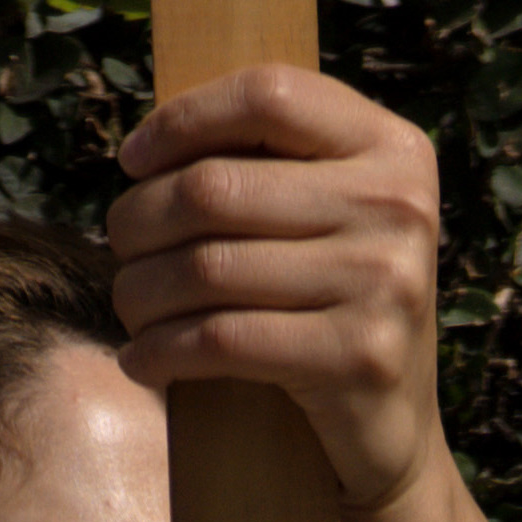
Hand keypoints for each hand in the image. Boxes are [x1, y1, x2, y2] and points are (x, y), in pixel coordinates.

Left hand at [107, 65, 450, 521]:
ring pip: (205, 267)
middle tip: (120, 246)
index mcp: (392, 148)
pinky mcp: (360, 356)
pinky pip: (221, 339)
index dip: (184, 119)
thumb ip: (267, 164)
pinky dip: (162, 351)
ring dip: (139, 291)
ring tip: (129, 304)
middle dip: (139, 220)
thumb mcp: (325, 214)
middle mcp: (400, 205)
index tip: (134, 160)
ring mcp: (386, 281)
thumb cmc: (328, 300)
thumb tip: (148, 143)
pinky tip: (144, 360)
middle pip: (216, 186)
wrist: (391, 427)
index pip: (269, 94)